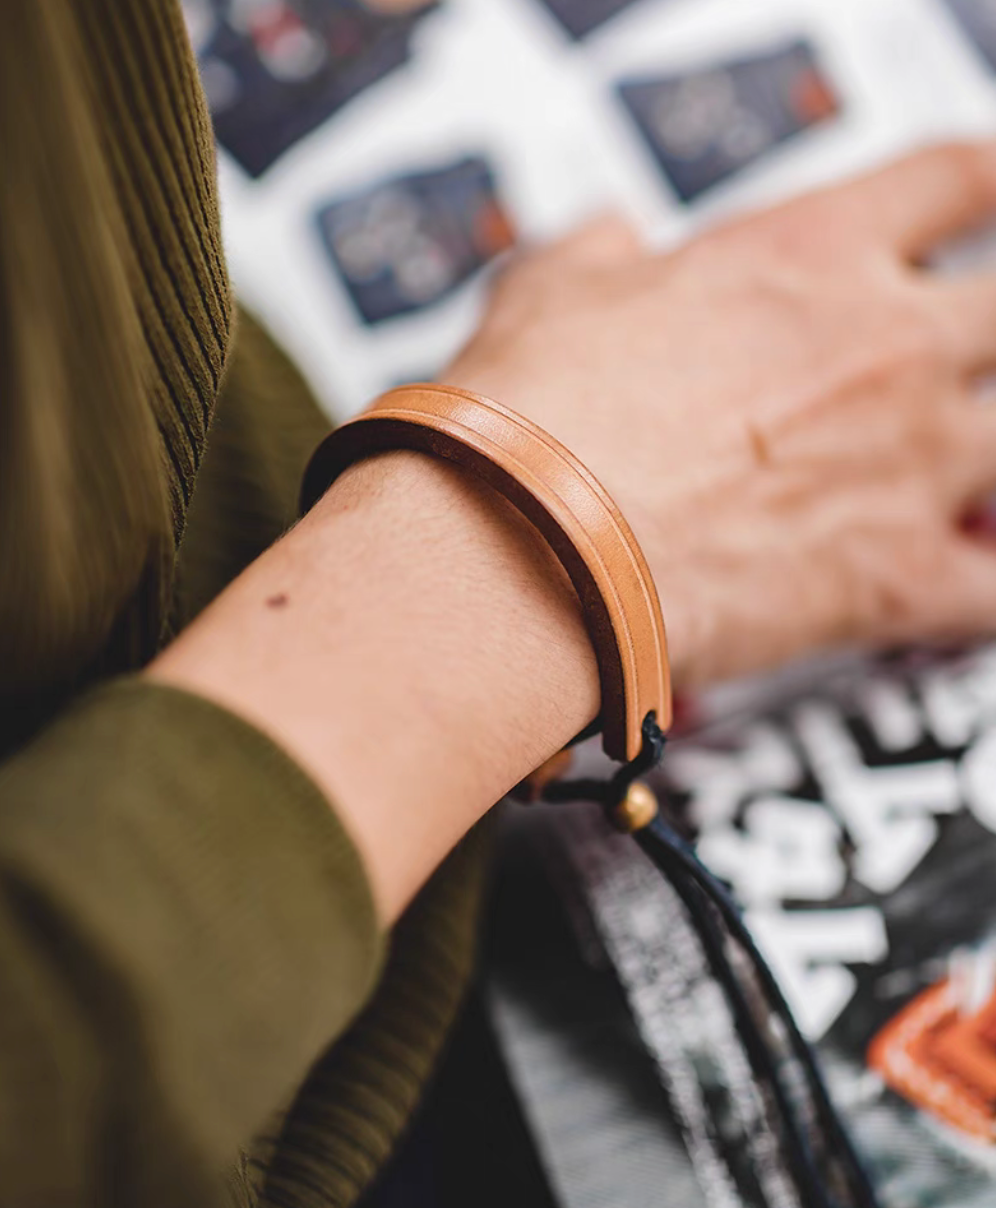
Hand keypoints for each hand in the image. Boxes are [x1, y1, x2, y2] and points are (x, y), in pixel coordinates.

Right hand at [445, 143, 995, 687]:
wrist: (527, 546)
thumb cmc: (535, 423)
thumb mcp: (548, 290)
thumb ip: (598, 253)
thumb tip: (603, 242)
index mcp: (810, 257)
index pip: (952, 181)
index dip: (973, 192)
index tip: (969, 214)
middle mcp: (886, 350)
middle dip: (986, 334)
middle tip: (942, 361)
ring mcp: (910, 463)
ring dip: (986, 462)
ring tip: (936, 476)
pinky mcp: (897, 579)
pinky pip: (995, 594)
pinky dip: (983, 591)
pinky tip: (958, 586)